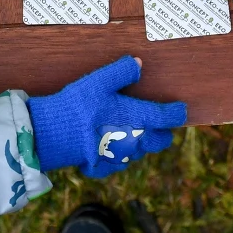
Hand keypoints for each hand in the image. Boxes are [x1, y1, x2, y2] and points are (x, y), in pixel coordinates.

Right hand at [27, 56, 185, 178]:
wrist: (52, 134)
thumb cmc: (79, 105)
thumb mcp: (99, 81)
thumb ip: (122, 71)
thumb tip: (139, 64)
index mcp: (138, 119)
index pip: (166, 118)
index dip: (176, 113)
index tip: (181, 110)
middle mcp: (134, 142)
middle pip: (158, 142)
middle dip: (161, 134)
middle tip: (157, 124)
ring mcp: (118, 158)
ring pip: (138, 152)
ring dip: (138, 143)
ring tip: (128, 131)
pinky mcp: (102, 168)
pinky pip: (116, 162)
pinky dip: (115, 154)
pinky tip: (105, 144)